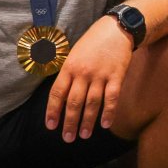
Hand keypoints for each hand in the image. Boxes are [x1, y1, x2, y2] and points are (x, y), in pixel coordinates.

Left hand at [46, 20, 132, 142]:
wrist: (116, 29)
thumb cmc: (93, 42)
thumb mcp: (74, 54)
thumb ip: (68, 73)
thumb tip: (61, 96)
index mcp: (69, 67)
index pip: (57, 93)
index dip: (53, 111)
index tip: (51, 126)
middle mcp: (83, 73)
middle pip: (74, 102)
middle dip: (70, 122)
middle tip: (68, 138)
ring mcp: (100, 75)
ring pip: (92, 103)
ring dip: (87, 121)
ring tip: (84, 135)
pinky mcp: (116, 76)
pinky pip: (112, 98)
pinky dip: (108, 112)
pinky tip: (105, 124)